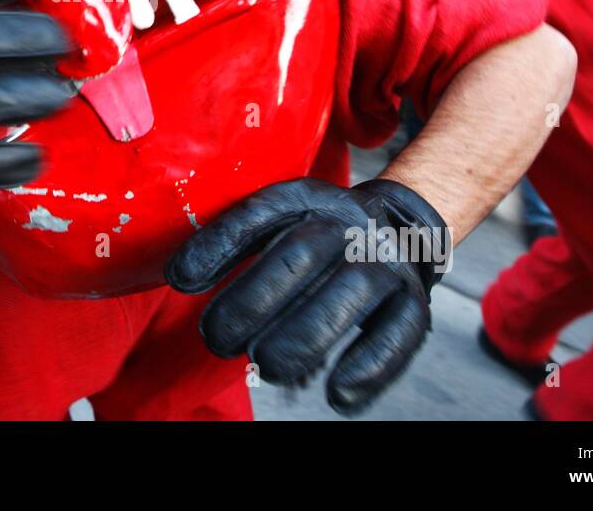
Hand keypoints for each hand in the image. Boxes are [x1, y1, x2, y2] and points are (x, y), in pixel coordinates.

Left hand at [167, 177, 449, 413]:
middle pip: (298, 256)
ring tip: (265, 368)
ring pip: (347, 295)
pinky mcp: (412, 299)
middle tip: (217, 340)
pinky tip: (337, 395)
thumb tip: (181, 278)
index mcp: (306, 198)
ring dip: (302, 338)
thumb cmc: (316, 236)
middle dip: (250, 302)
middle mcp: (347, 222)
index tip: (180, 279)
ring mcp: (384, 260)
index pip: (259, 212)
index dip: (218, 244)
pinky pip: (396, 332)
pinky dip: (368, 367)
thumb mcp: (281, 220)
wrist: (401, 227)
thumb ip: (237, 242)